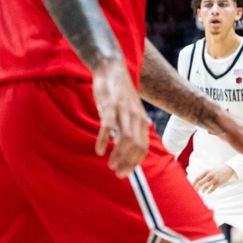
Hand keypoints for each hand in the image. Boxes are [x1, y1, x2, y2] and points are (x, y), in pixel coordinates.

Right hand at [92, 60, 149, 177]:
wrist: (112, 68)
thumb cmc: (119, 91)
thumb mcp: (132, 108)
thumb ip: (136, 123)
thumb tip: (141, 137)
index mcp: (141, 120)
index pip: (143, 147)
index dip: (135, 163)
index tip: (126, 173)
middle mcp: (135, 117)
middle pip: (137, 146)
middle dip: (128, 163)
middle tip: (117, 173)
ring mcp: (123, 111)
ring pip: (126, 139)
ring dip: (118, 155)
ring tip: (110, 165)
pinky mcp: (109, 106)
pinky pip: (108, 127)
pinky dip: (104, 141)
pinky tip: (99, 150)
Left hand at [192, 165, 234, 193]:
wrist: (228, 168)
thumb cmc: (217, 170)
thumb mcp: (210, 171)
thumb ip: (204, 175)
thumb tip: (197, 182)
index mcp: (206, 172)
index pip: (197, 178)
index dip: (194, 183)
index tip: (191, 187)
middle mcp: (210, 175)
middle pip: (201, 182)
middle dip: (197, 188)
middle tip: (194, 192)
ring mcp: (215, 179)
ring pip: (206, 186)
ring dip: (203, 190)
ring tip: (202, 192)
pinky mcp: (219, 182)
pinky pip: (213, 188)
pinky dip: (209, 191)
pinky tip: (207, 193)